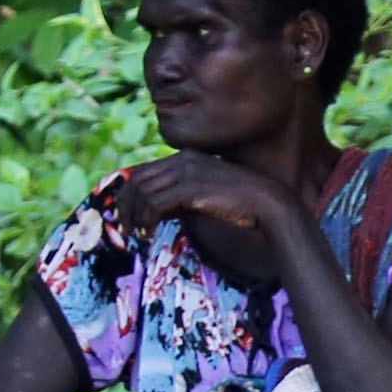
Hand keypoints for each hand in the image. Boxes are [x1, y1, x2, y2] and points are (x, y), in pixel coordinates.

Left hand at [112, 152, 306, 249]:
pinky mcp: (189, 188)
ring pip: (142, 191)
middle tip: (124, 227)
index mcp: (186, 157)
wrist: (268, 203)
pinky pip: (154, 203)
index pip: (144, 171)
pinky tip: (149, 233)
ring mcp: (186, 172)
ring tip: (137, 234)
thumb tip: (153, 213)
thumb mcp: (204, 196)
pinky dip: (146, 220)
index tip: (127, 215)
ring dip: (134, 216)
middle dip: (125, 205)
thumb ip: (179, 198)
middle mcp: (182, 160)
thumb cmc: (241, 203)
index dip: (129, 194)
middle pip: (137, 179)